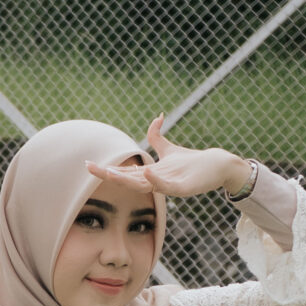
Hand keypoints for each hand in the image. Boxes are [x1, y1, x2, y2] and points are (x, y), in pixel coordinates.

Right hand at [87, 114, 249, 202]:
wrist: (217, 167)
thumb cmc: (193, 162)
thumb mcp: (170, 149)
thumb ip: (158, 137)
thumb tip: (157, 117)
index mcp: (150, 175)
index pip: (124, 173)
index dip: (106, 169)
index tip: (88, 164)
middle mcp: (156, 182)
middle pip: (128, 180)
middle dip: (109, 175)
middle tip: (90, 169)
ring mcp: (168, 186)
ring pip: (143, 185)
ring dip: (126, 180)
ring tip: (109, 172)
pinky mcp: (183, 188)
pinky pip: (167, 187)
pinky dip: (156, 181)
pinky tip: (146, 171)